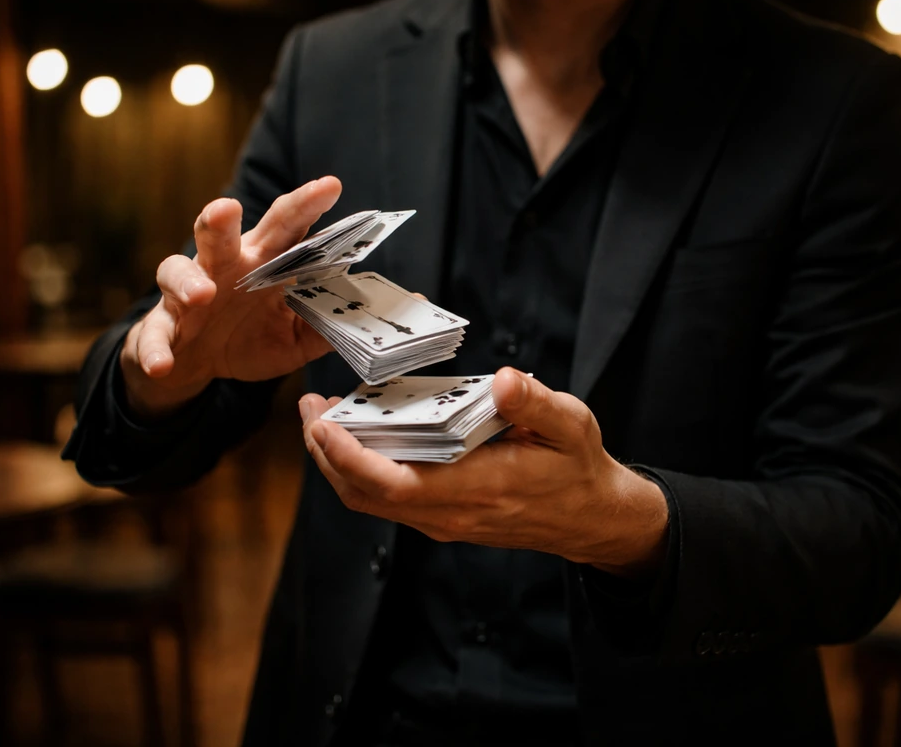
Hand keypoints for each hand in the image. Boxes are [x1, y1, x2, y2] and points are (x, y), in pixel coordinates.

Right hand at [121, 177, 342, 417]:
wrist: (196, 363)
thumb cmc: (250, 337)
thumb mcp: (296, 340)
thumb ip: (325, 329)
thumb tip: (367, 324)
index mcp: (265, 263)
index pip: (288, 228)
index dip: (307, 205)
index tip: (330, 185)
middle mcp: (225, 266)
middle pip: (224, 232)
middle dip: (224, 217)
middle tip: (229, 206)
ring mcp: (188, 292)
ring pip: (179, 269)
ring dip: (188, 280)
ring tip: (203, 294)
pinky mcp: (163, 324)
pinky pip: (155, 333)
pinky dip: (156, 348)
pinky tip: (163, 362)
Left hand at [299, 368, 669, 576]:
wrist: (589, 517)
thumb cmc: (577, 468)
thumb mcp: (571, 425)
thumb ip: (536, 403)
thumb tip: (504, 379)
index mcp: (477, 488)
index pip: (392, 483)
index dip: (347, 457)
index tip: (322, 423)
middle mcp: (450, 513)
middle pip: (364, 495)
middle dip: (325, 454)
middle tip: (310, 409)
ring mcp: (443, 521)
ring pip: (370, 501)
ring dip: (338, 463)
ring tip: (325, 418)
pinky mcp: (442, 518)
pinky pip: (387, 500)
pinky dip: (361, 470)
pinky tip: (363, 435)